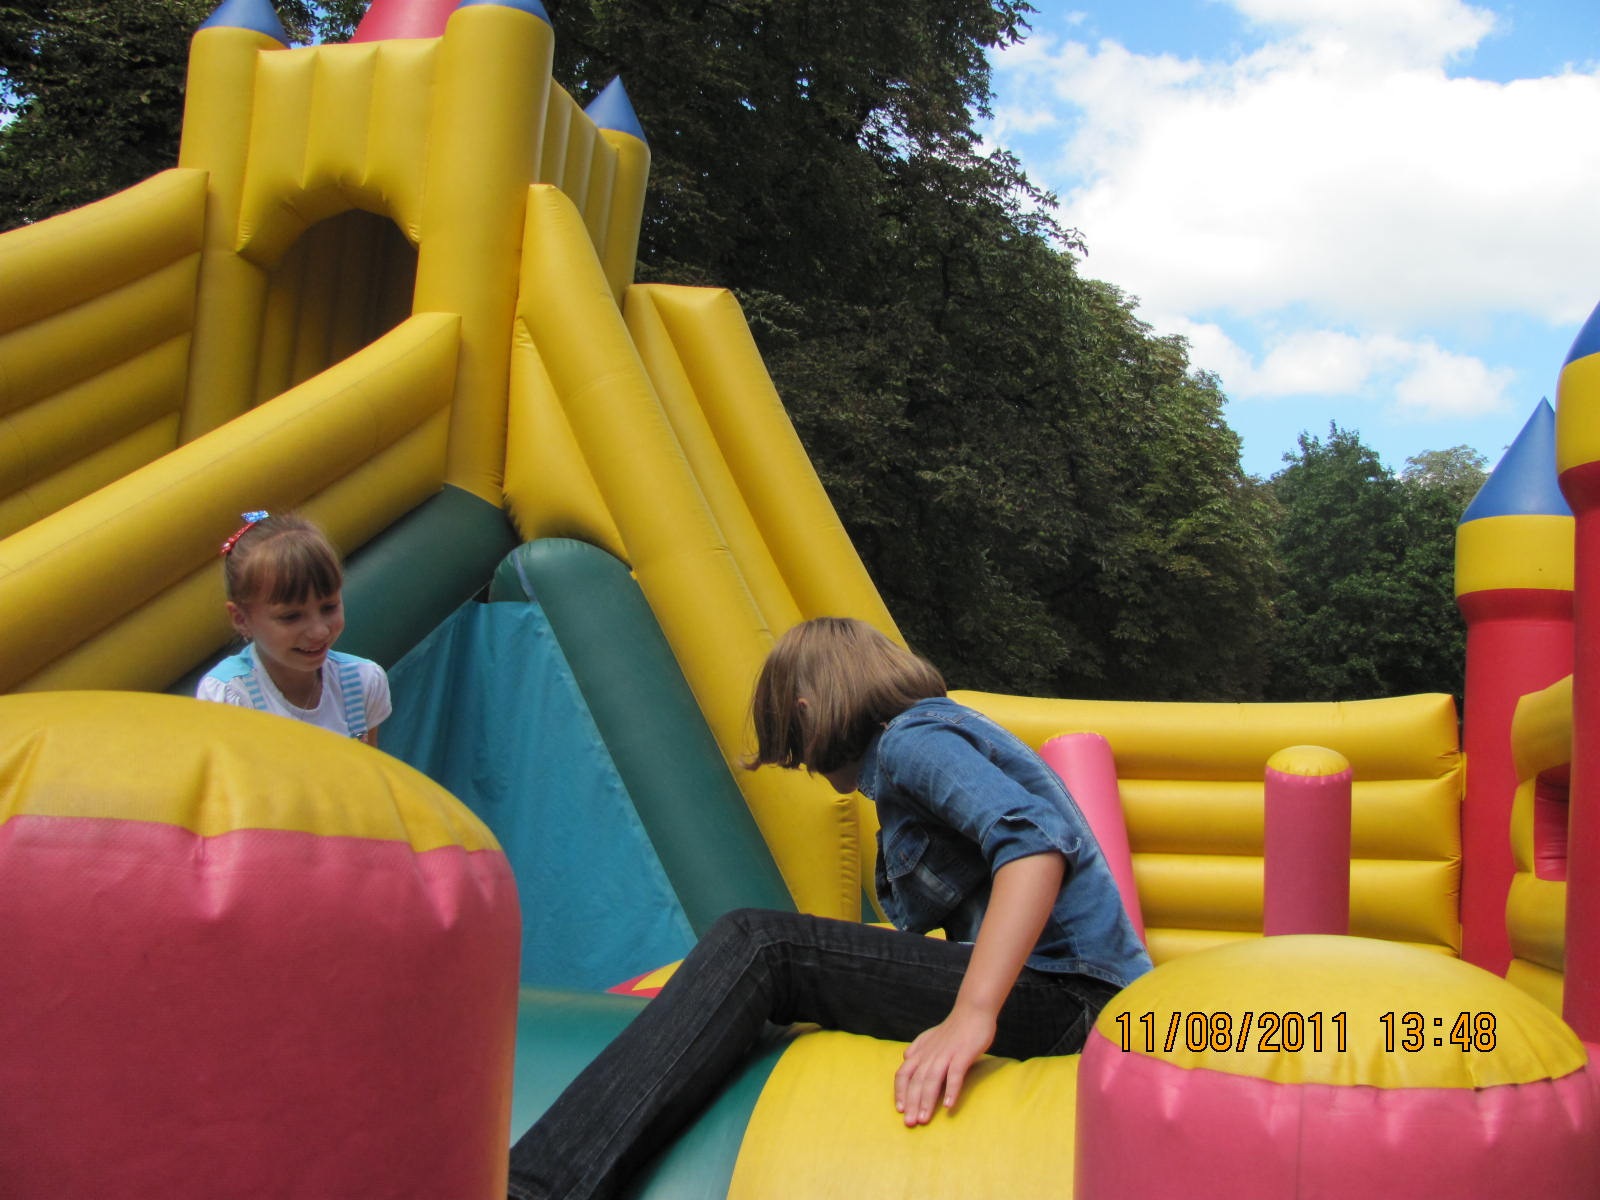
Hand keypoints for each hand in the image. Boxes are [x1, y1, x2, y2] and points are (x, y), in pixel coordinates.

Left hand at [893, 1005, 995, 1126]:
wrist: (973, 1010)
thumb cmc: (953, 1027)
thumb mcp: (930, 1036)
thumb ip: (917, 1047)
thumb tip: (905, 1058)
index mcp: (921, 1052)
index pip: (904, 1074)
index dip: (900, 1092)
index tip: (900, 1109)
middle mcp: (930, 1054)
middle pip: (916, 1081)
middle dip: (912, 1103)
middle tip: (910, 1124)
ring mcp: (946, 1054)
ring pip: (932, 1080)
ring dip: (927, 1101)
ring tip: (924, 1119)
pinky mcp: (962, 1054)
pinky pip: (955, 1075)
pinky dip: (951, 1090)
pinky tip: (949, 1105)